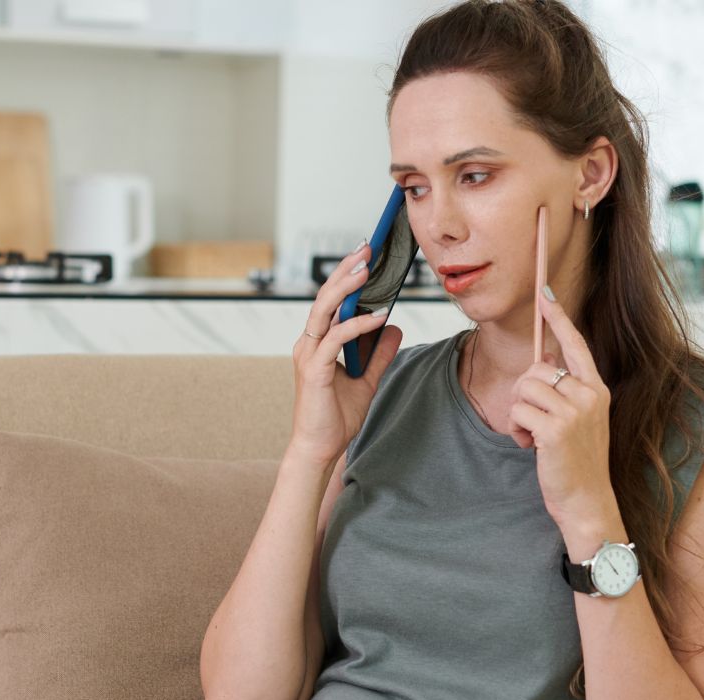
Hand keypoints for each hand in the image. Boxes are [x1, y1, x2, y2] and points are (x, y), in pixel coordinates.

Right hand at [289, 242, 402, 465]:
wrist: (320, 448)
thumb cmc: (336, 416)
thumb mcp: (367, 380)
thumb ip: (379, 354)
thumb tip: (395, 328)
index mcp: (317, 342)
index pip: (330, 301)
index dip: (345, 276)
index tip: (365, 255)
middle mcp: (309, 344)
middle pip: (324, 297)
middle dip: (345, 270)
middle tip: (366, 248)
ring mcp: (309, 355)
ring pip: (324, 311)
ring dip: (346, 287)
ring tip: (366, 269)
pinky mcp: (315, 370)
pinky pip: (336, 339)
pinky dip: (357, 325)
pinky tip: (378, 316)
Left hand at [506, 289, 615, 530]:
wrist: (587, 501)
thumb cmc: (578, 461)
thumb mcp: (578, 419)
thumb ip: (564, 389)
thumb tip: (542, 355)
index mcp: (597, 389)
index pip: (575, 345)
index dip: (559, 318)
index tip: (546, 294)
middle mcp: (589, 395)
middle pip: (536, 368)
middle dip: (524, 392)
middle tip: (533, 420)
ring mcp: (574, 411)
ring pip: (524, 387)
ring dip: (518, 412)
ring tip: (533, 435)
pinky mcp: (556, 429)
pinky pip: (517, 411)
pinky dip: (516, 429)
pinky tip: (531, 447)